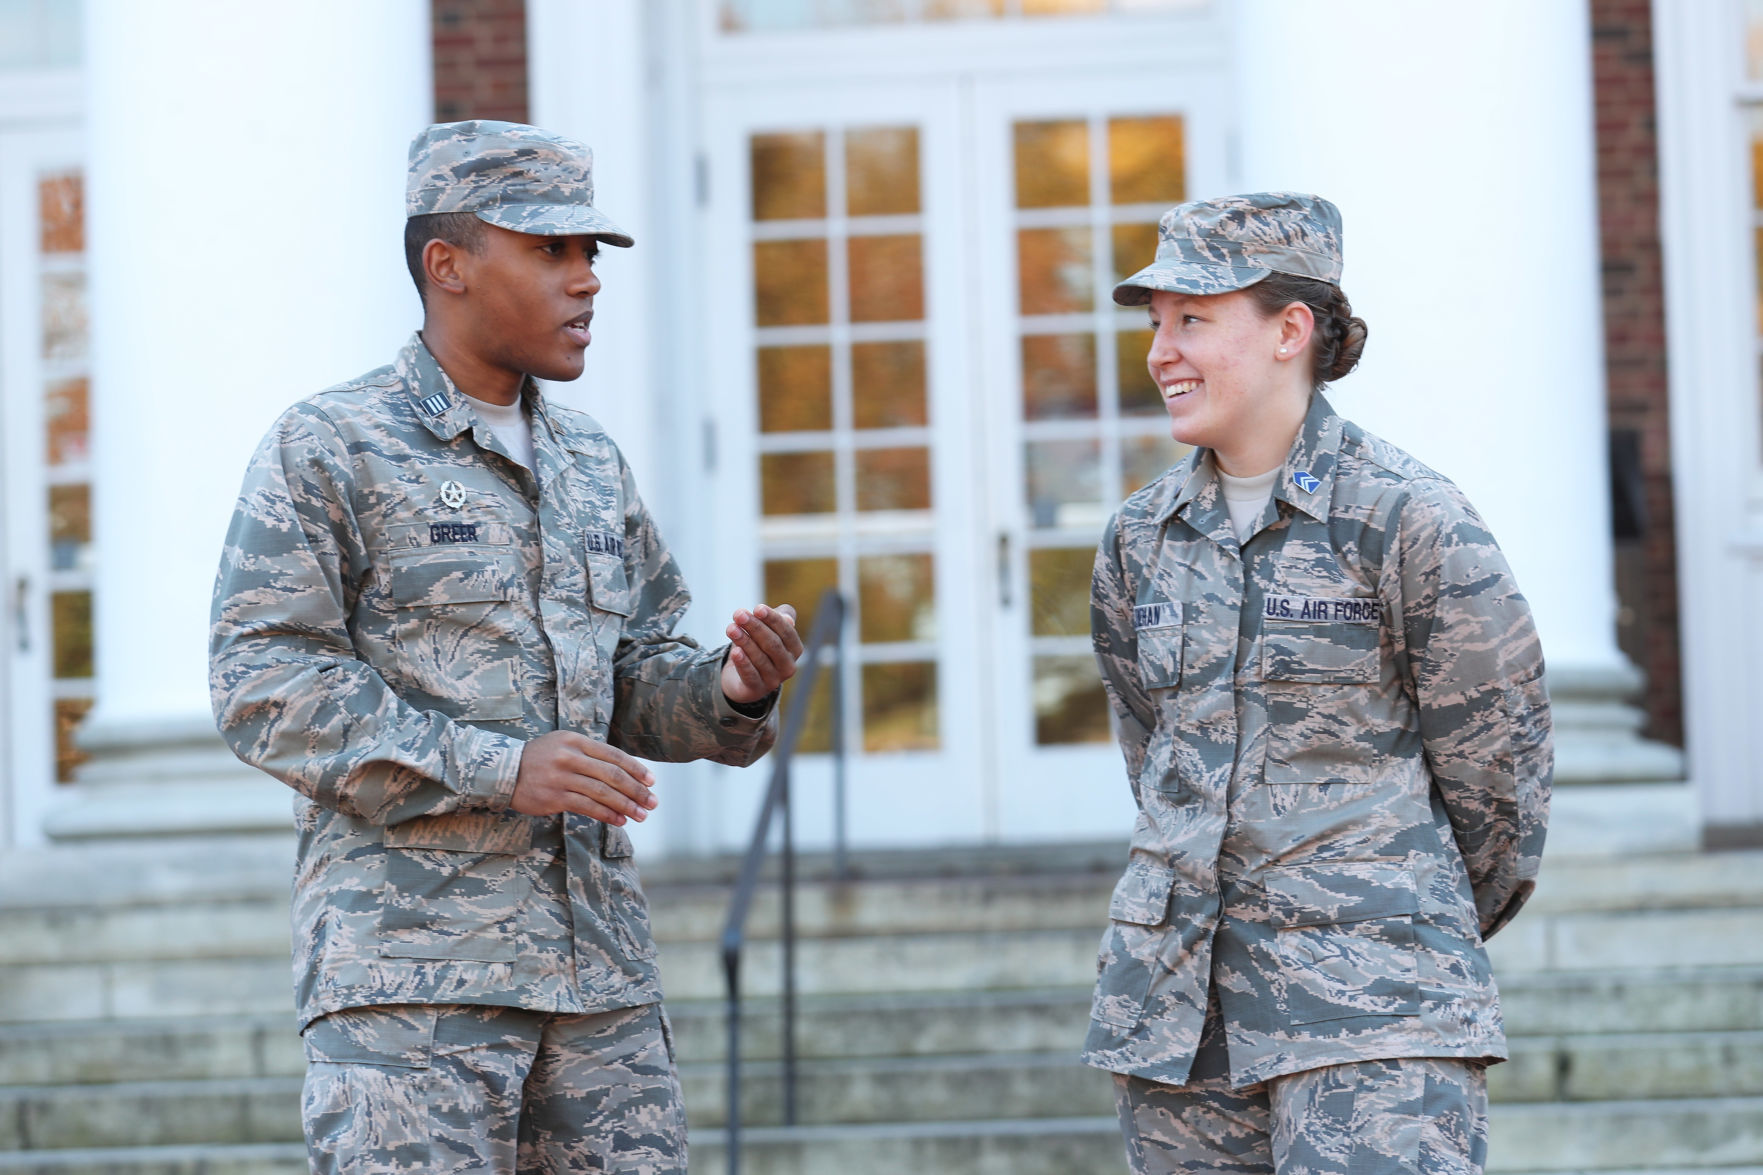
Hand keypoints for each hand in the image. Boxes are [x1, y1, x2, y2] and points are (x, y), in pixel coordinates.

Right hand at [509, 730, 656, 824]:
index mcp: (576, 740)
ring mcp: (561, 777)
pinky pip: (587, 807)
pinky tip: (619, 820)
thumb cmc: (540, 759)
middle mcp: (570, 756)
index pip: (614, 755)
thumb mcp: (563, 745)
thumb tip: (626, 772)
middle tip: (652, 803)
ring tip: (640, 815)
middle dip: (636, 790)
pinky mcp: (553, 797)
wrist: (503, 770)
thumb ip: (590, 755)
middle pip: (612, 775)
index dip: (636, 769)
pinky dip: (606, 815)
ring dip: (625, 806)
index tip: (652, 781)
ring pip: (602, 793)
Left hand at [721, 603, 802, 703]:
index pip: (787, 632)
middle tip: (739, 614)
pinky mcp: (757, 689)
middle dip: (755, 627)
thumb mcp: (770, 628)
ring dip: (744, 641)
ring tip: (731, 628)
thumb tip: (788, 619)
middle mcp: (788, 666)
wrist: (743, 677)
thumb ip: (781, 617)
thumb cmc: (759, 646)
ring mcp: (774, 680)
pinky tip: (735, 652)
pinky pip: (750, 675)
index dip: (773, 619)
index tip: (757, 608)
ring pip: (759, 658)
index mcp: (795, 649)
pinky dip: (743, 663)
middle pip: (772, 644)